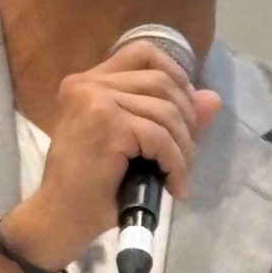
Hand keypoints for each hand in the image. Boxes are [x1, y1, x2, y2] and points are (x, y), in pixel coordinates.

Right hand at [9, 42, 223, 271]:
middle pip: (161, 81)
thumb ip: (168, 117)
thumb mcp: (132, 144)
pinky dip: (176, 163)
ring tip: (179, 174)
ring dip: (183, 146)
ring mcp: (96, 100)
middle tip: (186, 154)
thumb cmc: (89, 187)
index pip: (142, 53)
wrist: (59, 219)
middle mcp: (88, 83)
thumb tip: (212, 99)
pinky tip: (174, 185)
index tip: (187, 108)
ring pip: (166, 110)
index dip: (175, 74)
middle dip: (186, 118)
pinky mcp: (108, 124)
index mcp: (87, 82)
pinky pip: (161, 137)